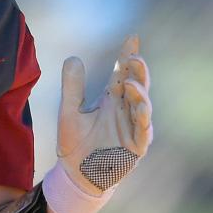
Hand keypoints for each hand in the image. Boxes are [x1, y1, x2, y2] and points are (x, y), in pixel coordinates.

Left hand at [55, 35, 152, 195]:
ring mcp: (132, 128)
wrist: (75, 175)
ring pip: (143, 106)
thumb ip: (72, 87)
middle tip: (134, 57)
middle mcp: (125, 111)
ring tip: (130, 82)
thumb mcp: (69, 112)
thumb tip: (73, 57)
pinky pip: (144, 131)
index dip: (128, 55)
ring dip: (140, 93)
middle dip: (138, 71)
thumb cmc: (74, 143)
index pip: (122, 73)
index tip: (133, 37)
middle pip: (137, 85)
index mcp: (111, 100)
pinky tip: (139, 107)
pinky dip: (143, 119)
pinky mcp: (136, 147)